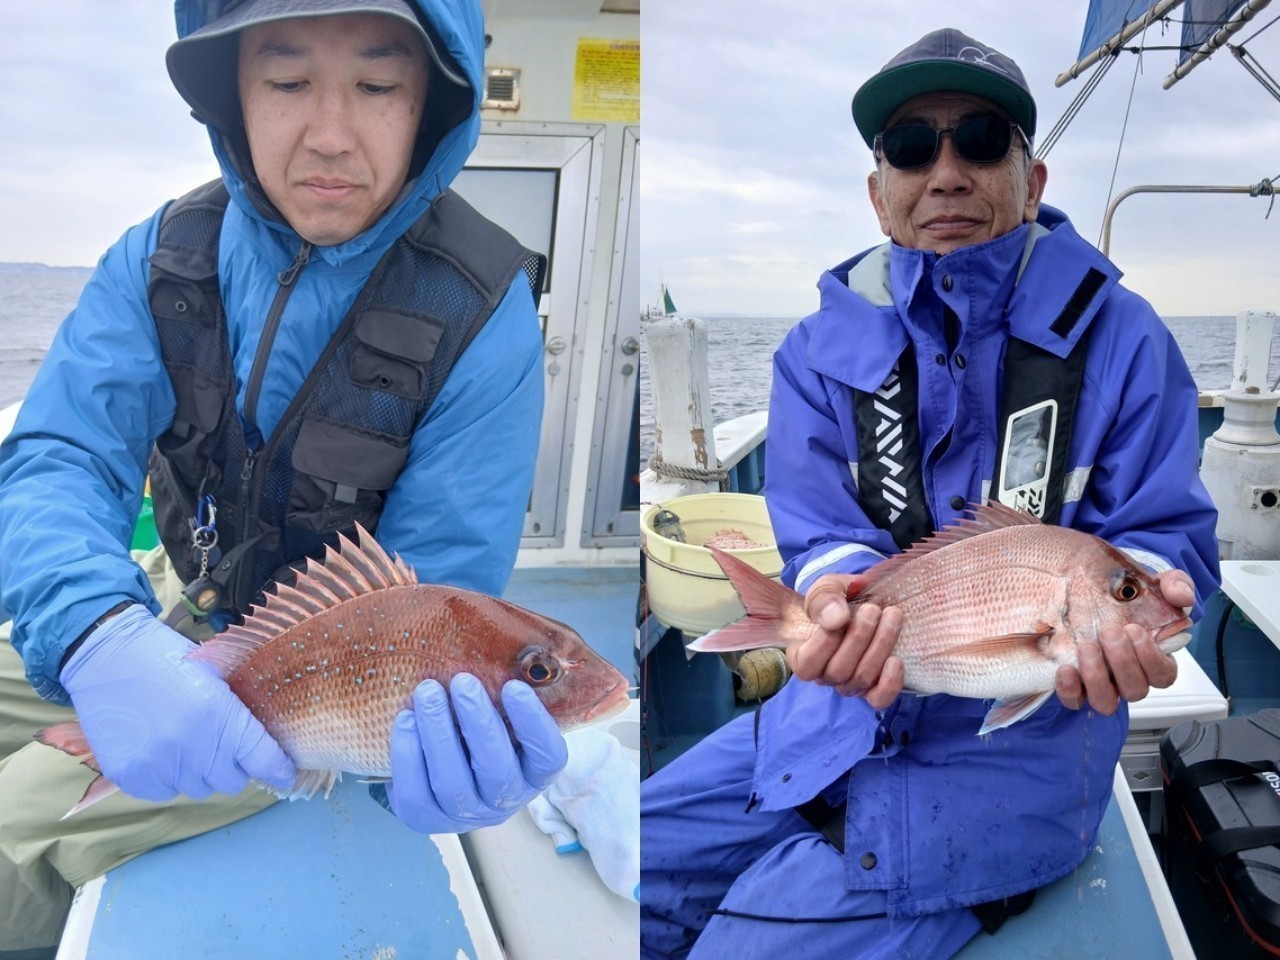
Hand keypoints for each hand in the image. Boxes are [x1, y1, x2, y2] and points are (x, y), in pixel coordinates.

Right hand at [60, 604, 295, 800]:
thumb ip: (238, 710)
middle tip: (224, 747)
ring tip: (187, 743)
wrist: (106, 657)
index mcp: (219, 715)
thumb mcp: (216, 674)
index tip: (284, 772)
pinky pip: (164, 793)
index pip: (263, 759)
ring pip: (199, 788)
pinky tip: (161, 751)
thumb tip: (267, 739)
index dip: (278, 768)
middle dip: (234, 767)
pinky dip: (168, 778)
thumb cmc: (166, 659)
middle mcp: (192, 746)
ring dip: (200, 772)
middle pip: (232, 781)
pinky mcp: (132, 776)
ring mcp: (160, 764)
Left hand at [380, 673, 567, 833]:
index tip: (514, 687)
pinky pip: (415, 792)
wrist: (444, 770)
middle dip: (478, 723)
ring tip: (427, 691)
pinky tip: (405, 718)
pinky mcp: (425, 818)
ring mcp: (465, 814)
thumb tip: (511, 647)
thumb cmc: (482, 728)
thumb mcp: (504, 713)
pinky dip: (408, 753)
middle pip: (496, 769)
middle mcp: (505, 799)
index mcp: (535, 773)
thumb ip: (509, 689)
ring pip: (453, 782)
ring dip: (438, 733)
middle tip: (463, 682)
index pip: (547, 755)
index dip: (533, 724)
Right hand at [792, 574, 904, 706]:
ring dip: (880, 646)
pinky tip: (896, 661)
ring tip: (892, 615)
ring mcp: (850, 684)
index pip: (806, 664)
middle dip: (859, 637)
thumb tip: (835, 619)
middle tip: (872, 609)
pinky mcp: (874, 688)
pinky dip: (889, 683)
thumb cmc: (839, 599)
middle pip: (838, 671)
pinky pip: (879, 698)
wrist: (864, 603)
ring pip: (861, 678)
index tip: (842, 616)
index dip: (823, 644)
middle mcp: (825, 676)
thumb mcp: (826, 589)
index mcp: (803, 655)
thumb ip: (823, 600)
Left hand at [1055, 569, 1191, 713]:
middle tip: (1109, 631)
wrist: (1088, 587)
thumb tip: (1182, 596)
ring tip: (1086, 647)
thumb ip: (1176, 585)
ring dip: (1097, 677)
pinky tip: (1066, 668)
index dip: (1152, 658)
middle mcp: (1127, 677)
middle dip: (1123, 661)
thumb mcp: (1155, 583)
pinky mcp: (1075, 687)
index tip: (1135, 630)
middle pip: (1135, 689)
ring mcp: (1101, 684)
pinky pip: (1074, 701)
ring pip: (1106, 702)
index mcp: (1152, 659)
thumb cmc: (1126, 593)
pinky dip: (1070, 689)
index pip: (1163, 675)